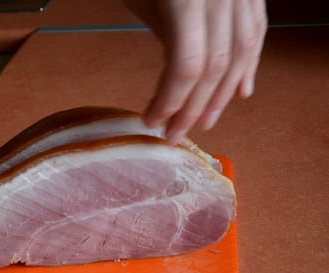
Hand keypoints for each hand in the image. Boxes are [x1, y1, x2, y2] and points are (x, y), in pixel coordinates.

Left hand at [124, 0, 266, 142]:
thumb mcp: (142, 1)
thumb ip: (161, 37)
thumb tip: (169, 89)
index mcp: (189, 2)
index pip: (188, 66)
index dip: (171, 101)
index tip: (153, 121)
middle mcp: (222, 0)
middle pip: (215, 67)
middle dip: (194, 108)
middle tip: (175, 134)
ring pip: (240, 55)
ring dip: (222, 95)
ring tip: (205, 122)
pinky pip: (256, 32)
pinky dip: (249, 65)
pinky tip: (240, 91)